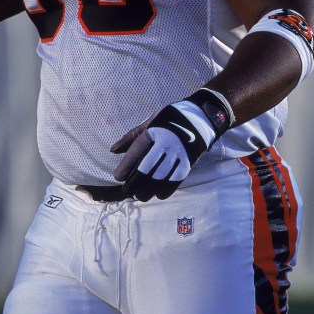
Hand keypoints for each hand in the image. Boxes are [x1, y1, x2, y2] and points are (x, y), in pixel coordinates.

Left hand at [111, 90, 232, 201]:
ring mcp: (178, 153)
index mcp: (154, 131)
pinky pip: (176, 180)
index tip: (118, 177)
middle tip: (127, 191)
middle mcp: (166, 142)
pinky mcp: (189, 161)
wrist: (201, 117)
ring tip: (139, 196)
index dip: (125, 166)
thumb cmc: (170, 119)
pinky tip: (158, 194)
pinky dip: (166, 190)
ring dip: (148, 190)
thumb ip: (132, 136)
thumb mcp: (150, 122)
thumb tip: (113, 150)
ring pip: (160, 177)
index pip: (136, 151)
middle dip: (134, 183)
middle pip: (146, 168)